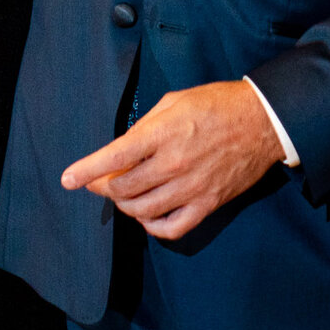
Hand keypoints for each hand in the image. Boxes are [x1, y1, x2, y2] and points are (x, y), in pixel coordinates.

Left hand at [59, 80, 283, 239]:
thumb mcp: (175, 101)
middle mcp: (173, 164)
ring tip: (124, 195)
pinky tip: (148, 215)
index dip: (86, 170)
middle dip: (103, 187)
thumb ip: (145, 126)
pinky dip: (152, 226)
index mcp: (163, 133)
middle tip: (100, 181)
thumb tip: (122, 149)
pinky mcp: (207, 204)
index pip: (114, 158)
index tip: (68, 179)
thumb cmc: (217, 104)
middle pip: (122, 188)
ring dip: (125, 205)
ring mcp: (190, 188)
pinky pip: (170, 228)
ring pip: (141, 211)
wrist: (262, 121)